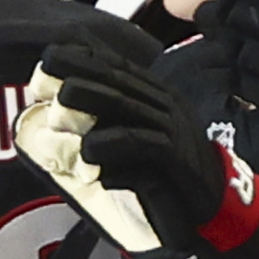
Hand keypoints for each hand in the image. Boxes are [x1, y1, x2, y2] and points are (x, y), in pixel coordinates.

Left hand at [19, 43, 258, 258]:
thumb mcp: (139, 139)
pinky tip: (89, 158)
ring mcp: (173, 128)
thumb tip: (65, 109)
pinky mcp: (177, 156)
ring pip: (127, 107)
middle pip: (119, 81)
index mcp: (157, 94)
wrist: (214, 202)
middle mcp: (166, 104)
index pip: (117, 67)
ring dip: (91, 103)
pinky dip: (113, 148)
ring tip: (59, 108)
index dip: (82, 58)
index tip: (48, 57)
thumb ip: (111, 122)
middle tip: (44, 77)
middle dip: (79, 75)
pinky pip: (142, 145)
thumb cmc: (168, 173)